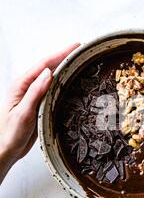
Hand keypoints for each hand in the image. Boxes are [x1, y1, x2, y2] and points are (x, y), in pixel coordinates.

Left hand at [0, 43, 79, 182]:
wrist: (6, 150)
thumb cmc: (10, 134)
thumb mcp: (23, 114)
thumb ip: (35, 93)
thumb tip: (48, 73)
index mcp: (21, 85)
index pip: (44, 65)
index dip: (60, 54)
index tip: (75, 47)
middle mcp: (27, 87)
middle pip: (48, 67)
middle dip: (64, 57)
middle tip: (81, 51)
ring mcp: (33, 95)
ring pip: (51, 77)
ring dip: (64, 68)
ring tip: (79, 62)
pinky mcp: (38, 104)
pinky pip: (52, 89)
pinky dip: (62, 82)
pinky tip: (70, 82)